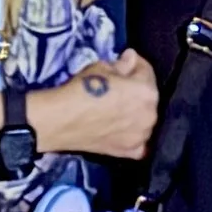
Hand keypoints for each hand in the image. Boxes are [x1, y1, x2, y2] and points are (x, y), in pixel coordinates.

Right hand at [33, 49, 159, 161]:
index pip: (146, 71)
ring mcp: (141, 136)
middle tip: (119, 85)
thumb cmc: (82, 90)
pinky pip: (138, 142)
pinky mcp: (129, 151)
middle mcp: (150, 115)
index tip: (126, 60)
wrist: (61, 120)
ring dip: (136, 112)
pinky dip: (132, 135)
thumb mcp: (102, 67)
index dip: (134, 63)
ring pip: (144, 119)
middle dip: (136, 89)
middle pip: (147, 97)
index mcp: (147, 92)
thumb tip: (131, 59)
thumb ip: (122, 64)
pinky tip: (121, 130)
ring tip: (117, 107)